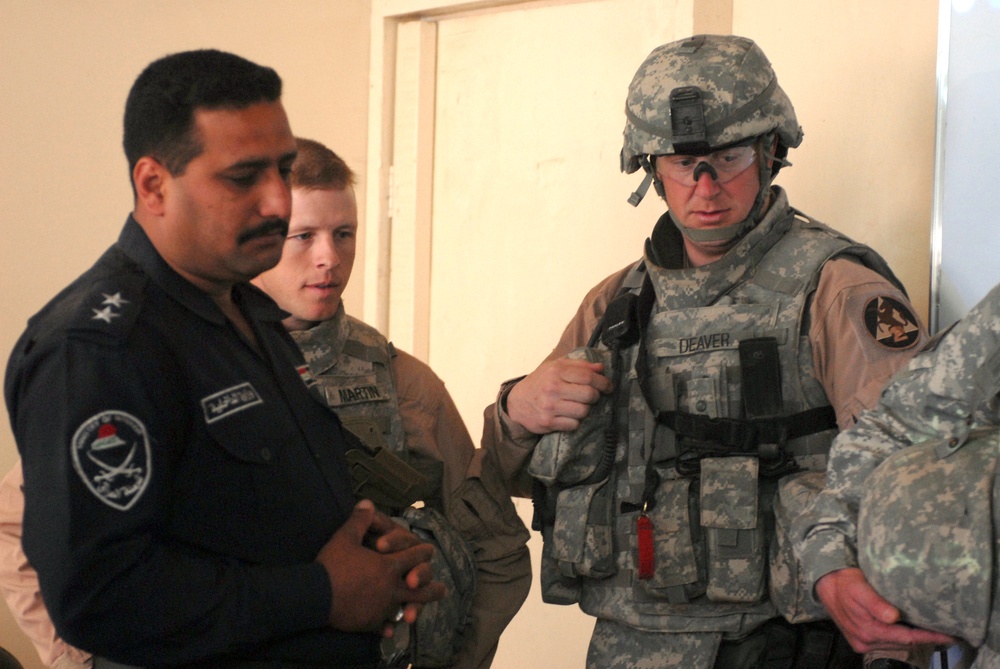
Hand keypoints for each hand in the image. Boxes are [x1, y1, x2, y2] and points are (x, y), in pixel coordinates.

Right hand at [316, 500, 446, 632]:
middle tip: (443, 590)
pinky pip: (384, 624)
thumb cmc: (333, 565)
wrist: (317, 596)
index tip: (430, 551)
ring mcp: (383, 608)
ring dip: (413, 608)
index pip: (413, 557)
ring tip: (418, 612)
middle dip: (431, 588)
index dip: (422, 552)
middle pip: (419, 589)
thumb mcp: (345, 537)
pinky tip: (390, 629)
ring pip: (404, 608)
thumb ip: (360, 520)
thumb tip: (367, 502)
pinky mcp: (371, 623)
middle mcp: (392, 588)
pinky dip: (388, 625)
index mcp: (389, 566)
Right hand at [506, 357, 612, 433]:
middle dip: (596, 396)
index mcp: (556, 371)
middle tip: (593, 396)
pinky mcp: (548, 422)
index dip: (603, 382)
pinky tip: (569, 415)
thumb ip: (579, 365)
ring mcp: (550, 406)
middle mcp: (552, 387)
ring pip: (583, 411)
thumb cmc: (540, 382)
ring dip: (585, 409)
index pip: (588, 376)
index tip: (608, 386)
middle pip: (589, 394)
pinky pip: (574, 424)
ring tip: (579, 405)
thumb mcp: (555, 367)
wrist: (517, 403)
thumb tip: (601, 368)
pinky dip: (575, 421)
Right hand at [816, 568, 956, 652]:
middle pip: (903, 643)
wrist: (825, 583)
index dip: (929, 637)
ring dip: (913, 638)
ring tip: (932, 630)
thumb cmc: (845, 582)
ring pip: (896, 644)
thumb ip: (875, 603)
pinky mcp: (861, 640)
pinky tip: (910, 630)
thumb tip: (893, 617)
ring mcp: (863, 642)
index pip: (907, 638)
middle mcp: (866, 641)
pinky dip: (900, 637)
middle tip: (946, 631)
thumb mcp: (859, 588)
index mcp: (868, 630)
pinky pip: (886, 642)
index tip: (949, 635)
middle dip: (924, 638)